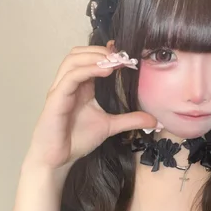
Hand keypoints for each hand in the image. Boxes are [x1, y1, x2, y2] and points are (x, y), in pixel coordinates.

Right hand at [25, 45, 160, 170]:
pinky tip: (105, 70)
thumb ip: (130, 119)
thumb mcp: (110, 126)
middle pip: (79, 53)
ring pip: (73, 60)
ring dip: (94, 56)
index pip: (89, 59)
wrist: (58, 159)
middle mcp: (68, 83)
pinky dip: (88, 70)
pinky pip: (71, 77)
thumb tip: (154, 120)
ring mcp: (61, 89)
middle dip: (101, 51)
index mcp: (80, 86)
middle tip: (123, 56)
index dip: (107, 53)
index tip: (127, 53)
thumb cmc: (77, 139)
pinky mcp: (56, 98)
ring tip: (115, 61)